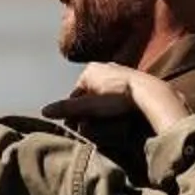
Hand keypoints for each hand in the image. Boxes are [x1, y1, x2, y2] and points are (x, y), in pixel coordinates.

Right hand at [45, 62, 191, 132]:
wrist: (150, 94)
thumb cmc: (118, 98)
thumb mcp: (89, 106)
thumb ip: (67, 108)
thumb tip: (44, 112)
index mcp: (89, 70)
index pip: (75, 96)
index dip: (77, 113)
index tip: (81, 127)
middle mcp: (103, 67)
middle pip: (89, 95)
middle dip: (90, 111)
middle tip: (95, 125)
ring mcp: (118, 72)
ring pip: (103, 95)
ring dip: (102, 108)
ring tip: (108, 121)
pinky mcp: (132, 79)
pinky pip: (117, 94)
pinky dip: (115, 104)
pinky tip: (120, 114)